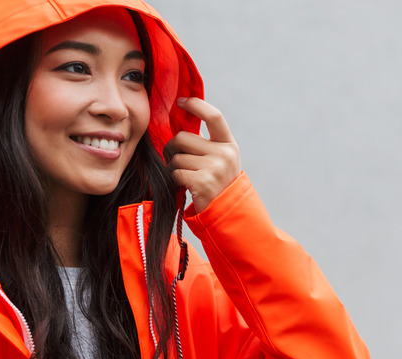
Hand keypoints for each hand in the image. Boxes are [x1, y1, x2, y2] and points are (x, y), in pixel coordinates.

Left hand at [166, 98, 241, 213]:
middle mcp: (224, 153)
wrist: (227, 213)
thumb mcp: (220, 160)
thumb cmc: (217, 184)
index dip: (196, 105)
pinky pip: (175, 173)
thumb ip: (206, 144)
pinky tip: (186, 186)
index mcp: (229, 144)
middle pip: (182, 138)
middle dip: (172, 148)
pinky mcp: (202, 181)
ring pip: (176, 158)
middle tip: (175, 159)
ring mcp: (214, 167)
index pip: (214, 116)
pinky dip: (175, 180)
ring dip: (174, 168)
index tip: (181, 101)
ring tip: (186, 177)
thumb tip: (179, 127)